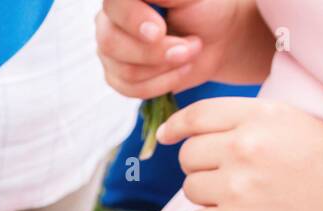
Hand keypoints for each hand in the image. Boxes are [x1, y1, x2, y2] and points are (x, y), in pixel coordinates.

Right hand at [96, 0, 270, 98]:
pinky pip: (131, 89)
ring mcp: (111, 50)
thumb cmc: (202, 10)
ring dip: (166, 67)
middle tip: (191, 45)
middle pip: (111, 42)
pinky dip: (164, 83)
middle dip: (156, 51)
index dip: (132, 19)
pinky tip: (182, 69)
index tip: (159, 32)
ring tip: (191, 53)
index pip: (113, 4)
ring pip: (125, 70)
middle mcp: (109, 20)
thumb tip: (149, 0)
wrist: (213, 37)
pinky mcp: (118, 76)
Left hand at [159, 97, 322, 210]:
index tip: (166, 137)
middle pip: (189, 156)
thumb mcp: (300, 125)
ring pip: (191, 190)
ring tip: (249, 202)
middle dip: (202, 168)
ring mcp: (239, 187)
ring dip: (210, 198)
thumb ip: (252, 125)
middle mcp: (246, 147)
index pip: (198, 116)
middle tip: (233, 180)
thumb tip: (196, 136)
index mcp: (264, 116)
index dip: (176, 127)